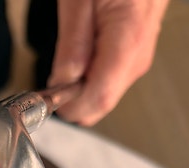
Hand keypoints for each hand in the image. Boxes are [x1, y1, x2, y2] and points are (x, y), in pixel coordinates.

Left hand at [48, 0, 169, 125]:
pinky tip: (82, 52)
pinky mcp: (134, 54)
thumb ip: (72, 45)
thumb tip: (62, 83)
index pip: (98, 99)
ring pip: (103, 94)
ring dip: (79, 85)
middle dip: (73, 97)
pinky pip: (108, 79)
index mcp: (128, 41)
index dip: (70, 106)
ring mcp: (139, 57)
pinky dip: (88, 75)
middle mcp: (138, 56)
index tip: (49, 96)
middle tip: (55, 74)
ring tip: (71, 53)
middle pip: (101, 103)